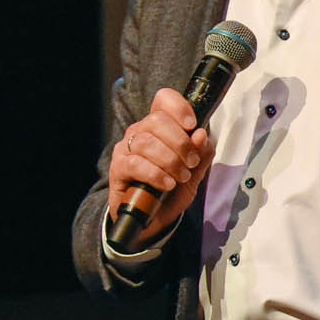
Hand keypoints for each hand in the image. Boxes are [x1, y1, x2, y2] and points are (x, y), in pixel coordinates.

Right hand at [106, 86, 215, 246]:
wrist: (153, 219)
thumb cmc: (172, 190)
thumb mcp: (195, 172)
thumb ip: (201, 153)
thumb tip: (201, 134)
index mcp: (160, 127)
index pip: (163, 100)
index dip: (178, 106)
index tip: (192, 124)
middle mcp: (139, 132)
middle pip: (156, 120)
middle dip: (180, 142)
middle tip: (191, 162)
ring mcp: (126, 150)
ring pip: (147, 142)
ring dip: (170, 160)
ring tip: (181, 176)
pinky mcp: (118, 169)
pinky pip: (136, 164)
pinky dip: (156, 174)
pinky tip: (167, 184)